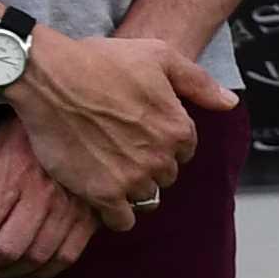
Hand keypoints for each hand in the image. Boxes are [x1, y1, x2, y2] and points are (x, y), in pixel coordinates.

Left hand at [0, 120, 99, 277]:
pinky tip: (26, 271)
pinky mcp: (91, 217)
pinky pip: (67, 256)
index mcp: (14, 175)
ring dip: (9, 272)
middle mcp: (43, 196)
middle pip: (7, 247)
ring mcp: (70, 209)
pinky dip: (43, 272)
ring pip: (36, 257)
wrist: (86, 114)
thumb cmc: (33, 129)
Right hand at [6, 27, 218, 216]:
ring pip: (146, 198)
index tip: (139, 131)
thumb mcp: (160, 57)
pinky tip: (101, 193)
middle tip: (120, 148)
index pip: (184, 150)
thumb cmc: (101, 61)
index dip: (162, 141)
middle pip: (166, 175)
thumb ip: (199, 83)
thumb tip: (229, 104)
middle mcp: (161, 158)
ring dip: (132, 188)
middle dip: (149, 165)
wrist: (49, 76)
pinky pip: (121, 220)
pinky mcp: (101, 194)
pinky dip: (114, 212)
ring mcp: (132, 178)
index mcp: (178, 128)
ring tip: (109, 170)